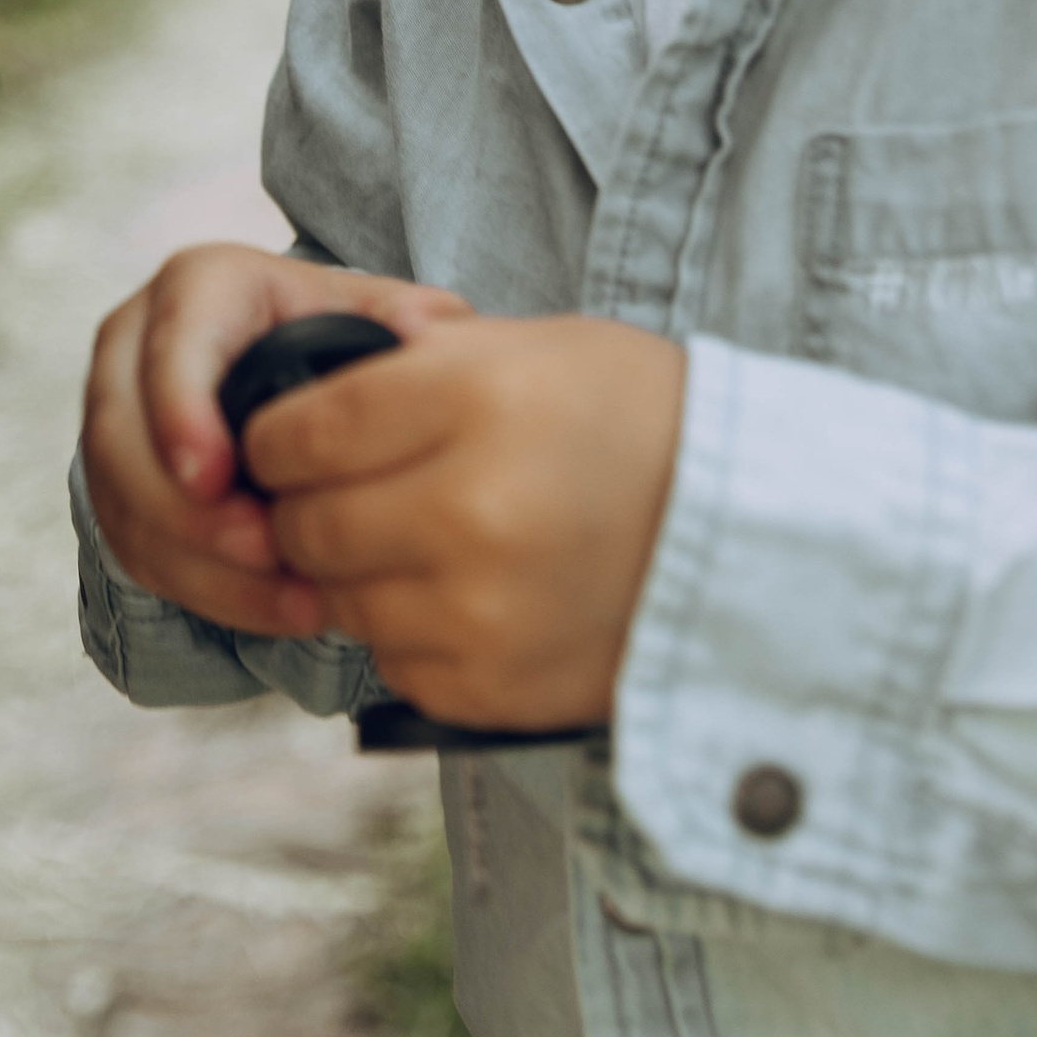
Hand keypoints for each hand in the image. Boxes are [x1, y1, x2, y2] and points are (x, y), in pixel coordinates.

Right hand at [81, 244, 468, 638]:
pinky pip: (138, 549)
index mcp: (200, 286)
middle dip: (184, 508)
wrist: (300, 377)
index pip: (171, 340)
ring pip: (123, 503)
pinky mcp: (119, 487)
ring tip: (291, 596)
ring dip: (201, 563)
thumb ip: (408, 317)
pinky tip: (278, 607)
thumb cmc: (337, 343)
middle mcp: (138, 345)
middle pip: (121, 433)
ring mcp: (118, 419)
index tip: (214, 476)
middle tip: (264, 550)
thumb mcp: (373, 316)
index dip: (180, 409)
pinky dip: (206, 589)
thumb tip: (419, 326)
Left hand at [247, 313, 687, 732]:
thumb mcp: (538, 348)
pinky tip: (466, 596)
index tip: (286, 442)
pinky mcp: (492, 688)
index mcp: (473, 402)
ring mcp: (478, 611)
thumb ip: (418, 364)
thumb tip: (308, 391)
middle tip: (345, 495)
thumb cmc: (640, 420)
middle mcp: (467, 509)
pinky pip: (395, 662)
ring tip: (422, 543)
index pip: (302, 432)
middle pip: (308, 524)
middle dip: (307, 508)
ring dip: (360, 574)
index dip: (276, 437)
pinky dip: (411, 631)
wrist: (760, 536)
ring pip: (343, 599)